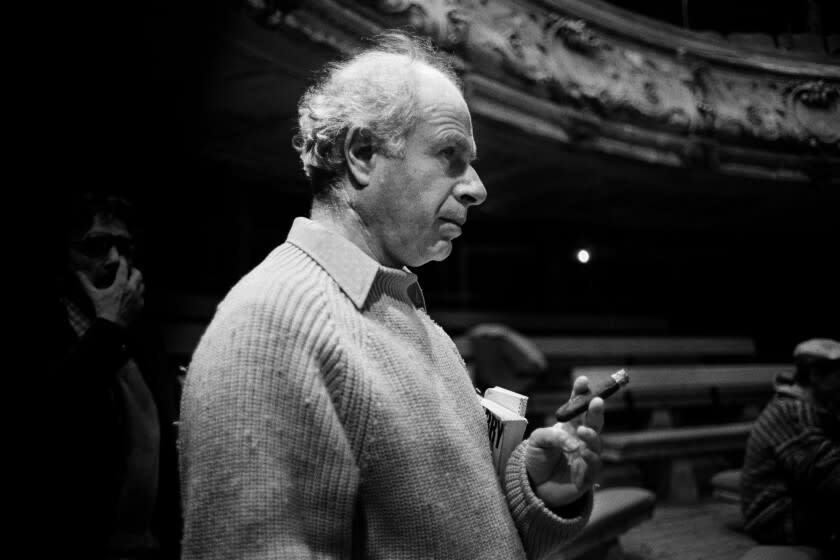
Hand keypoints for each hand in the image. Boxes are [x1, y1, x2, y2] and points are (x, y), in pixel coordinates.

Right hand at [76, 257, 144, 327]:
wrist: (112, 324)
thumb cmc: (103, 309)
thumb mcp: (94, 295)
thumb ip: (86, 283)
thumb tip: (78, 274)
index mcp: (121, 284)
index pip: (124, 268)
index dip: (123, 261)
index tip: (121, 259)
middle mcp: (131, 289)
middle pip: (138, 274)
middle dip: (134, 270)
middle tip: (129, 271)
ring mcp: (137, 297)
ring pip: (142, 285)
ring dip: (138, 282)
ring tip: (132, 282)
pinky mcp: (140, 305)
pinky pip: (142, 296)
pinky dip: (138, 294)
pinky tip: (133, 295)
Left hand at [524, 376, 603, 508]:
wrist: (534, 486)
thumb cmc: (536, 459)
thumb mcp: (536, 440)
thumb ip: (551, 435)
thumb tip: (573, 441)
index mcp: (569, 426)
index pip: (577, 407)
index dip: (581, 393)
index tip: (583, 381)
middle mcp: (581, 439)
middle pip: (594, 421)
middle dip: (596, 410)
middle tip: (596, 401)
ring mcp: (586, 456)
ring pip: (597, 443)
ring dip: (592, 435)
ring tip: (583, 431)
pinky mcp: (588, 475)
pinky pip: (594, 465)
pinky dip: (590, 458)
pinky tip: (583, 453)